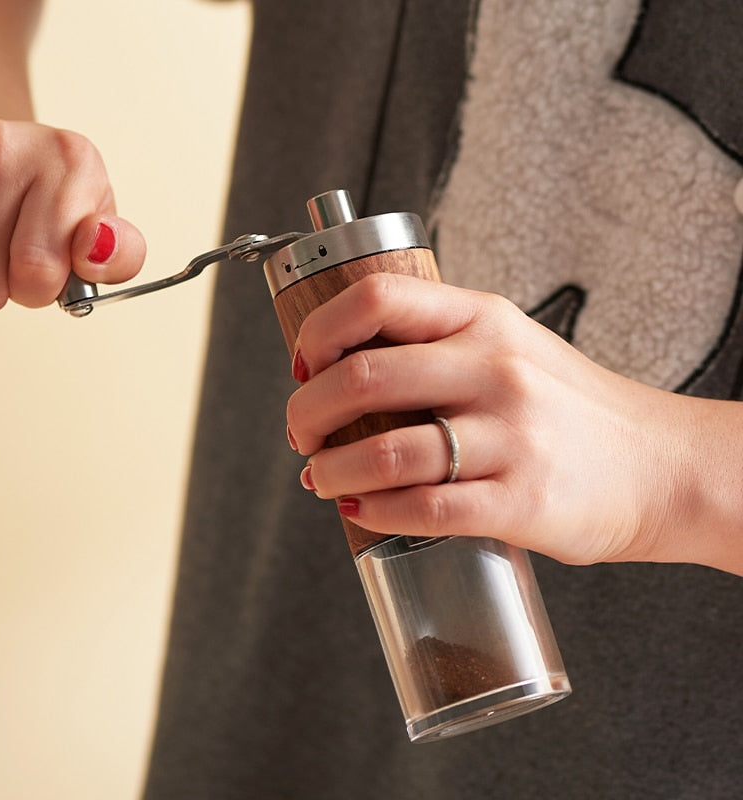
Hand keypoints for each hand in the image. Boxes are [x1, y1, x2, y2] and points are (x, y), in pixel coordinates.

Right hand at [0, 120, 144, 310]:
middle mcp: (13, 145)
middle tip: (20, 253)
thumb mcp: (96, 230)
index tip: (62, 264)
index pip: (51, 268)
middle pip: (20, 280)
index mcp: (75, 162)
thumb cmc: (50, 206)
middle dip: (23, 287)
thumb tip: (97, 250)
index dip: (54, 284)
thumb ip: (120, 255)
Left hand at [286, 273, 742, 571]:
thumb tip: (344, 370)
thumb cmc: (571, 409)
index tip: (303, 365)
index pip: (377, 298)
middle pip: (362, 379)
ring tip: (320, 476)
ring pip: (385, 452)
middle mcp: (495, 370)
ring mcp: (510, 437)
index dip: (320, 332)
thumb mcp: (510, 348)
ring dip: (330, 468)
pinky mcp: (520, 501)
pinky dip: (373, 512)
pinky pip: (424, 510)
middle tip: (299, 433)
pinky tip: (360, 509)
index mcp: (484, 321)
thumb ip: (437, 347)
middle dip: (306, 412)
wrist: (658, 466)